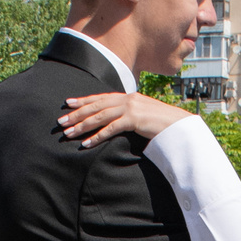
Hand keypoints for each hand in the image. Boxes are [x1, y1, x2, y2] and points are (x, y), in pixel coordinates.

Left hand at [57, 91, 189, 147]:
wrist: (180, 126)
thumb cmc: (162, 124)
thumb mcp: (143, 115)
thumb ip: (129, 115)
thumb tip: (116, 121)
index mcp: (129, 96)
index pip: (101, 97)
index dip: (84, 100)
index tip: (68, 103)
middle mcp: (128, 99)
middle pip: (97, 106)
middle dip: (77, 114)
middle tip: (61, 121)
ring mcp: (131, 108)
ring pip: (100, 116)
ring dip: (83, 125)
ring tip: (69, 133)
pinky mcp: (134, 119)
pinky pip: (111, 128)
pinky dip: (97, 136)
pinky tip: (86, 143)